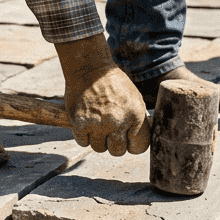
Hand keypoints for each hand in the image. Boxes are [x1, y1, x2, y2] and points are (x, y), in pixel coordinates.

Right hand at [55, 35, 149, 156]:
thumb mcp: (134, 99)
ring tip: (96, 123)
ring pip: (99, 148)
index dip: (132, 144)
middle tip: (109, 131)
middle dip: (114, 144)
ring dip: (97, 139)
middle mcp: (118, 122)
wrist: (89, 68)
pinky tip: (86, 122)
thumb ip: (137, 121)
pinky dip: (83, 135)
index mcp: (135, 115)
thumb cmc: (113, 83)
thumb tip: (137, 140)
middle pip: (117, 151)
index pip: (139, 147)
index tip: (126, 139)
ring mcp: (98, 124)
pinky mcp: (80, 123)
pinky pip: (83, 142)